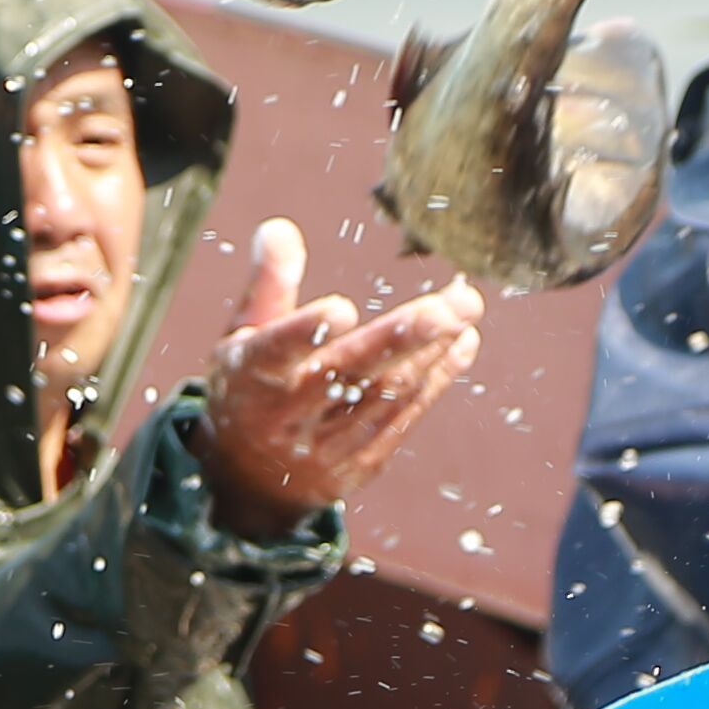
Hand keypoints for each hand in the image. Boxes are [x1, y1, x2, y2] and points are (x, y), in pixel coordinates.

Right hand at [199, 220, 480, 533]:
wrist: (250, 482)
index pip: (276, 353)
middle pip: (349, 375)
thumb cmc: (250, 389)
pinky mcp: (361, 463)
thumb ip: (267, 285)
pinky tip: (463, 342)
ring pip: (385, 395)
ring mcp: (327, 446)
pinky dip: (437, 379)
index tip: (341, 308)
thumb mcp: (243, 338)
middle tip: (445, 308)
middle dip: (400, 340)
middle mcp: (289, 416)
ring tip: (465, 305)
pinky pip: (404, 417)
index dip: (305, 333)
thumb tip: (279, 227)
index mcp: (251, 377)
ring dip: (431, 351)